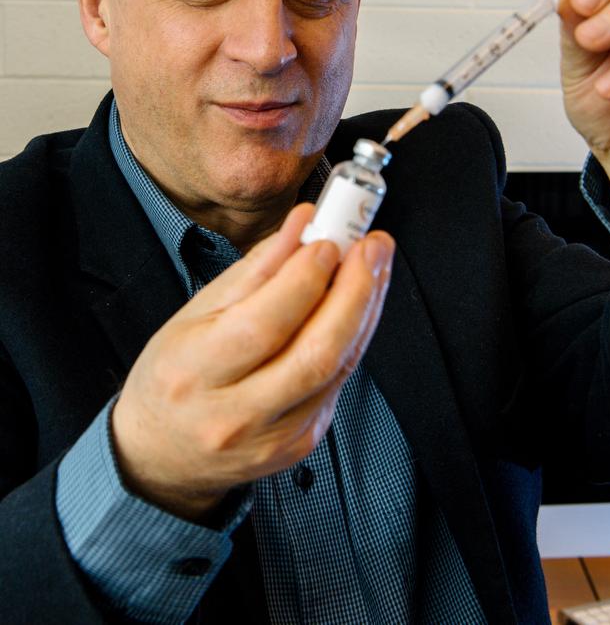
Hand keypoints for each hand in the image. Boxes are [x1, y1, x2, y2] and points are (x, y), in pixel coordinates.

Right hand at [111, 203, 393, 521]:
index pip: (263, 324)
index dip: (304, 279)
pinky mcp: (302, 443)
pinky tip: (358, 305)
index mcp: (194, 373)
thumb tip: (300, 227)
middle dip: (355, 291)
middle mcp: (234, 414)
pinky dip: (355, 336)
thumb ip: (254, 270)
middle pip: (315, 351)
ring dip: (365, 309)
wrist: (165, 454)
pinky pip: (340, 382)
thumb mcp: (193, 316)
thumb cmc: (173, 378)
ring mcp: (274, 437)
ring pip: (338, 367)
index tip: (326, 241)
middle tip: (371, 247)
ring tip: (373, 266)